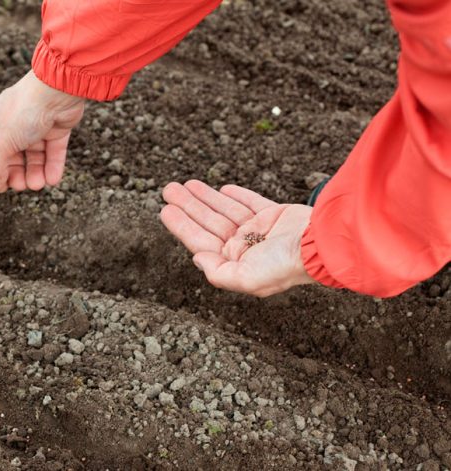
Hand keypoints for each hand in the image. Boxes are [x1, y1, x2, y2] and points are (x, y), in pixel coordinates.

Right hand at [0, 71, 84, 192]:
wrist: (58, 90)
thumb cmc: (25, 110)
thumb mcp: (3, 140)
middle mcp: (14, 122)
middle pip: (10, 156)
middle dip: (15, 173)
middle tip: (21, 186)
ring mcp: (36, 125)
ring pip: (33, 156)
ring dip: (35, 173)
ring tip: (38, 185)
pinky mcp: (56, 128)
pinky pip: (52, 152)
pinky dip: (52, 167)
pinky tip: (53, 180)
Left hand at [160, 180, 315, 296]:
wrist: (322, 244)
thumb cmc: (285, 265)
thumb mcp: (247, 279)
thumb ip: (219, 273)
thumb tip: (197, 258)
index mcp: (236, 263)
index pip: (201, 241)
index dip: (182, 225)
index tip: (165, 210)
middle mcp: (245, 247)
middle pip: (209, 223)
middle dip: (188, 206)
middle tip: (169, 189)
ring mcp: (260, 231)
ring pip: (225, 210)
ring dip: (205, 197)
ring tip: (186, 183)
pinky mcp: (275, 215)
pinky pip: (250, 203)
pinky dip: (236, 195)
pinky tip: (221, 189)